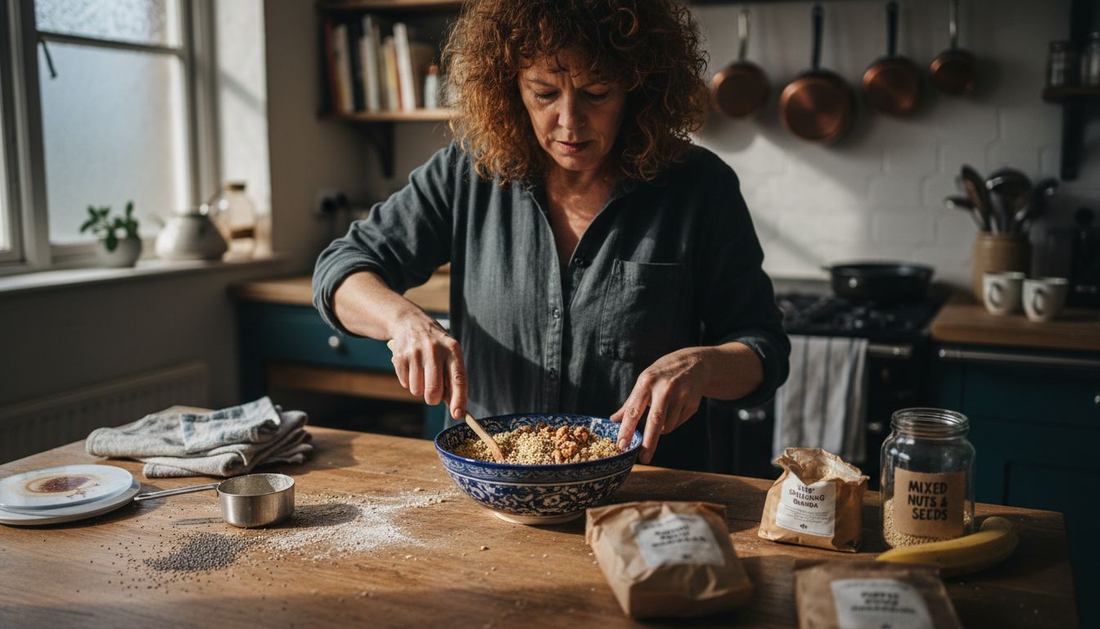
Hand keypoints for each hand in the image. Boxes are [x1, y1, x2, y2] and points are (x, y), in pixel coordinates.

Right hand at [387, 312, 467, 420]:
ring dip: (419, 389)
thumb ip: (453, 377)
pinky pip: (405, 384)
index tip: (458, 415)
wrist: (409, 322)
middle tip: (433, 395)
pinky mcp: (400, 357)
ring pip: (417, 391)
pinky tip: (411, 367)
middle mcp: (435, 350)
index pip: (458, 379)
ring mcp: (416, 353)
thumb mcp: (449, 353)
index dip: (459, 399)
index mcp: (452, 349)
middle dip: (433, 399)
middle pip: (434, 391)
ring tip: (421, 373)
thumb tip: (456, 408)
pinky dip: (408, 381)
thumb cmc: (436, 345)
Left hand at [611, 348, 708, 463]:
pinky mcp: (693, 403)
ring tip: (663, 412)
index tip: (622, 445)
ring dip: (661, 428)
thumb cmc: (662, 375)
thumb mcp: (644, 382)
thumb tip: (613, 420)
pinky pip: (678, 423)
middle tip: (643, 459)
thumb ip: (630, 403)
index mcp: (646, 382)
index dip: (627, 429)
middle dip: (648, 443)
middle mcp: (664, 388)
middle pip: (654, 422)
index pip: (634, 410)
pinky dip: (673, 422)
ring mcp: (680, 396)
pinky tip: (676, 408)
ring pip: (666, 426)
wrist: (694, 363)